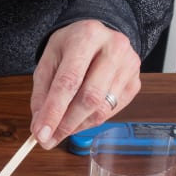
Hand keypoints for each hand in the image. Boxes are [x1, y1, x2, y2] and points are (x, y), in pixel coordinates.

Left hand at [30, 20, 140, 148]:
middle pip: (90, 97)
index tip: (41, 134)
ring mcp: (129, 65)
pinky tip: (78, 119)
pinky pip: (111, 112)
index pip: (69, 80)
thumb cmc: (70, 48)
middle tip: (48, 140)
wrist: (97, 36)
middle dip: (66, 124)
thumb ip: (42, 94)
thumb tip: (40, 127)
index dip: (54, 111)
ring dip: (77, 126)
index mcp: (86, 36)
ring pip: (102, 108)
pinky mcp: (135, 82)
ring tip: (60, 129)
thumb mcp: (48, 62)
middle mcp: (114, 48)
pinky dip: (90, 122)